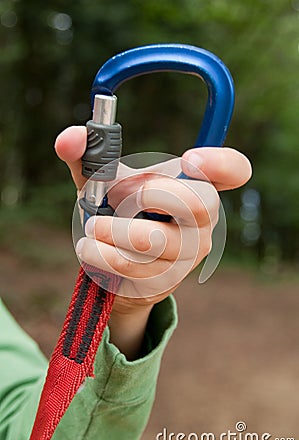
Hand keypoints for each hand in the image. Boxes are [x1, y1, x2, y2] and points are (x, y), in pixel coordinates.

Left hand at [55, 126, 250, 357]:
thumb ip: (88, 158)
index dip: (221, 163)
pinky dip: (101, 253)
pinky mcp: (167, 280)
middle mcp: (202, 220)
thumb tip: (71, 137)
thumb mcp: (104, 184)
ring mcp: (188, 253)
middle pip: (197, 202)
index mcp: (195, 185)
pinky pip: (132, 266)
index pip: (234, 170)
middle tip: (118, 197)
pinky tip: (91, 249)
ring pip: (153, 239)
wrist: (113, 265)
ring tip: (93, 227)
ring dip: (109, 229)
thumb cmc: (116, 214)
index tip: (189, 159)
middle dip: (146, 194)